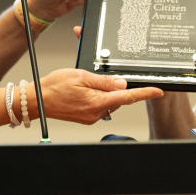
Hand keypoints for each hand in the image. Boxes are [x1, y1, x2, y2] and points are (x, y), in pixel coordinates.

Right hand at [39, 68, 162, 124]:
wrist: (38, 100)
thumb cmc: (54, 87)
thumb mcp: (80, 76)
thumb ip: (103, 80)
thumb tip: (121, 83)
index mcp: (97, 102)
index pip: (127, 97)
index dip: (145, 93)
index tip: (158, 91)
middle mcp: (96, 113)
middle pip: (118, 98)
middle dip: (114, 86)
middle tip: (94, 77)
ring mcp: (91, 117)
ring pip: (108, 101)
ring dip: (103, 91)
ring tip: (83, 83)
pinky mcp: (87, 117)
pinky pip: (99, 105)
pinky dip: (97, 96)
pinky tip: (83, 90)